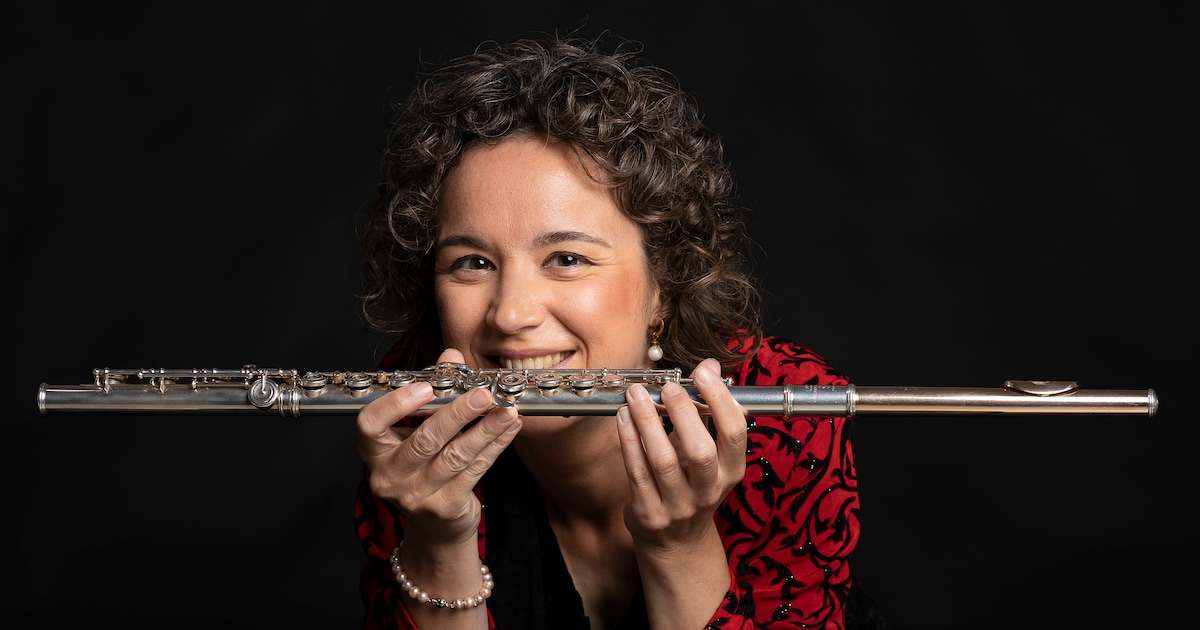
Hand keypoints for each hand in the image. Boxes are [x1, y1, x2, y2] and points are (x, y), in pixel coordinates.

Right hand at [356, 348, 521, 543]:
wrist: (434, 526)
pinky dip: (495, 445)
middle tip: (483, 394)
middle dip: (458, 413)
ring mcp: (416, 495)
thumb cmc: (423, 467)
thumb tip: (451, 355)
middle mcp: (389, 475)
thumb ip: (433, 390)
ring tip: (506, 409)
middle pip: (424, 440)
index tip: (426, 387)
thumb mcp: (418, 430)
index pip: (370, 424)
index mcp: (374, 451)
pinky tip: (509, 428)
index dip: (396, 404)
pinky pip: (475, 470)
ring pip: (455, 455)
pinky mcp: (445, 507)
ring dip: (486, 429)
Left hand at [615, 358, 747, 551]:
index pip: (735, 433)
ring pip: (662, 461)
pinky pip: (636, 473)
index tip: (703, 374)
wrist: (677, 544)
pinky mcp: (649, 514)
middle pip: (699, 450)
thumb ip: (707, 411)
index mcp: (731, 471)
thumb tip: (711, 365)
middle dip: (682, 413)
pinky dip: (628, 441)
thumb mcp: (709, 453)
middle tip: (668, 386)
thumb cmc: (693, 485)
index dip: (720, 401)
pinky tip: (622, 417)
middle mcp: (708, 491)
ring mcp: (678, 506)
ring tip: (636, 394)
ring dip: (647, 423)